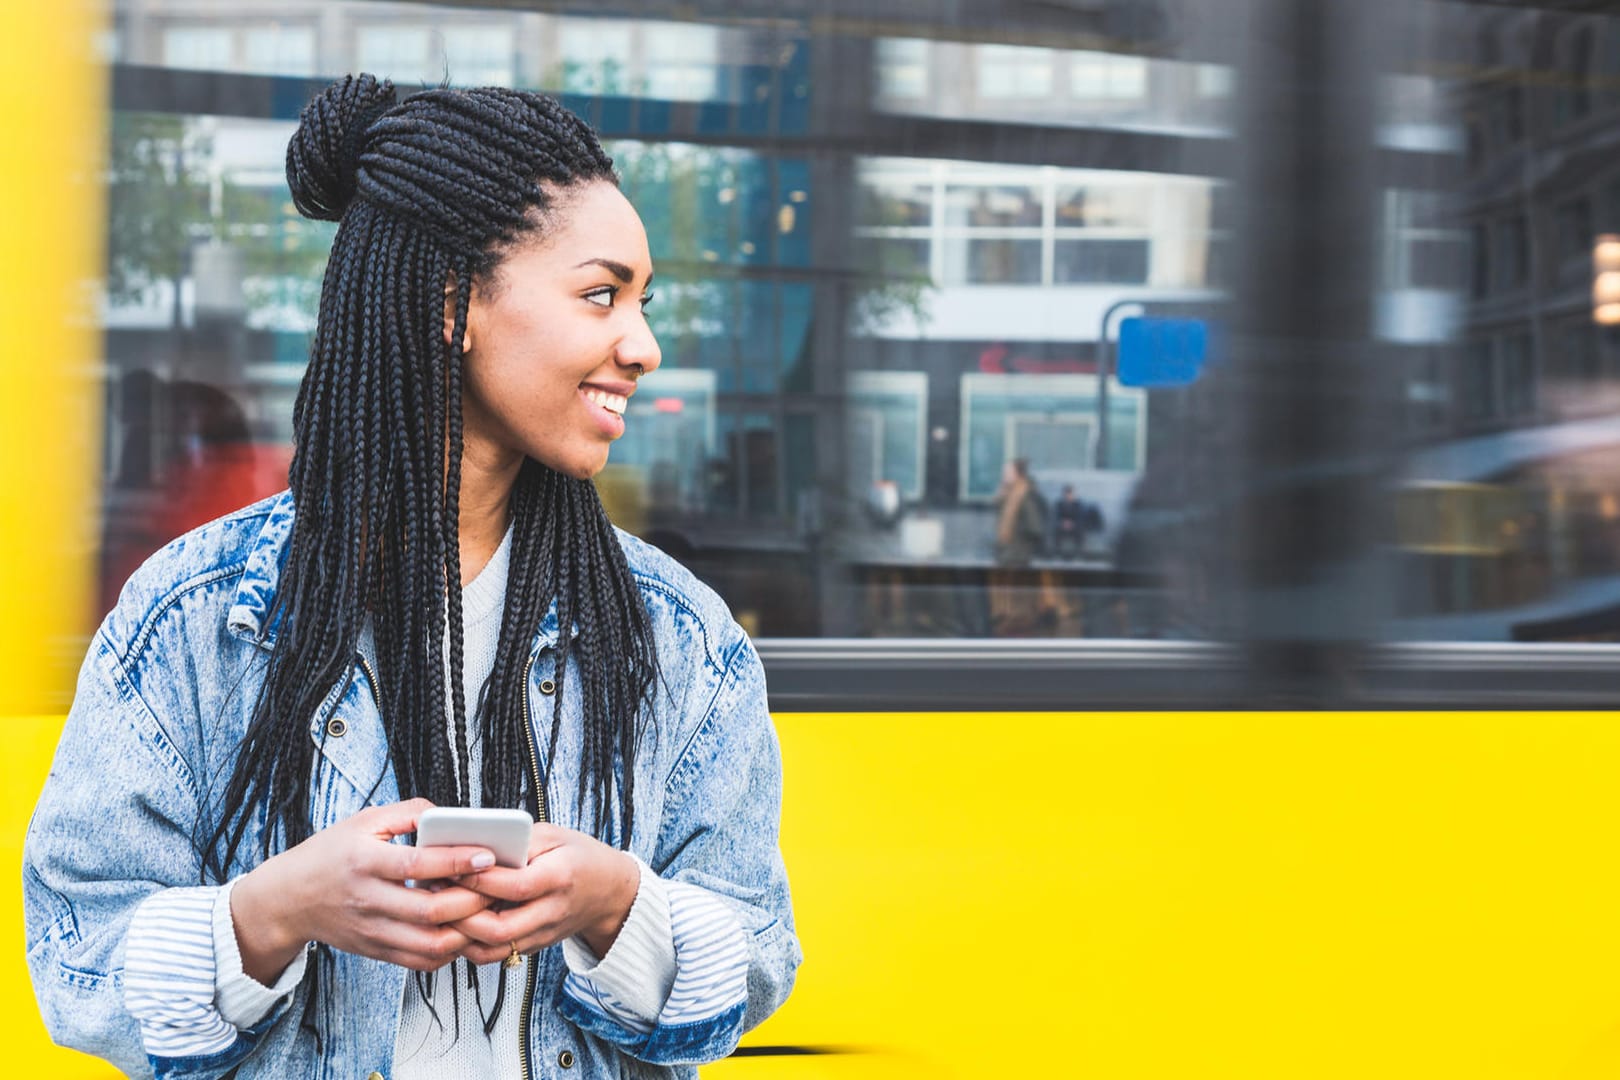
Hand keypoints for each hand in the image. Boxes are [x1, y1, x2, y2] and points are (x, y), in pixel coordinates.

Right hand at [230, 798, 498, 981]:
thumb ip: (409, 812)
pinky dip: (450, 950)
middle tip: (500, 886)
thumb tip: (451, 814)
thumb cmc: (331, 854)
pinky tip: (464, 929)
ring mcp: (373, 931)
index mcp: (365, 863)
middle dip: (472, 900)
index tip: (488, 854)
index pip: (417, 865)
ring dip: (466, 931)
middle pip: (430, 911)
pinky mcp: (377, 951)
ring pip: (430, 944)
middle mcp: (368, 900)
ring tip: (487, 910)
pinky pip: (421, 961)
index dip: (456, 861)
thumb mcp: (364, 822)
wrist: (288, 900)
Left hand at [450, 823, 638, 964]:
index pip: (515, 885)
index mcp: (560, 877)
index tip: (451, 866)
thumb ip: (518, 841)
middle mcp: (551, 912)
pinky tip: (452, 923)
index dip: (480, 879)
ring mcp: (541, 935)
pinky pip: (494, 954)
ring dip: (459, 934)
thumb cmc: (578, 856)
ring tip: (438, 911)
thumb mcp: (554, 835)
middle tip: (434, 893)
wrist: (608, 892)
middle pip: (499, 928)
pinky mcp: (531, 947)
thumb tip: (475, 847)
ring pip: (492, 949)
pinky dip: (468, 942)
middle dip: (460, 914)